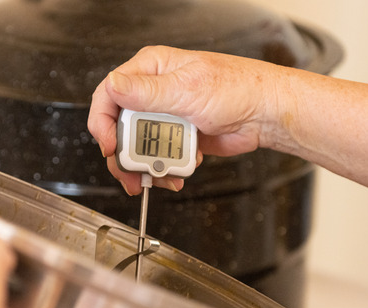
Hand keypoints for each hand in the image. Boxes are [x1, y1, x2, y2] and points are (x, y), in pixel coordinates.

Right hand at [88, 45, 367, 197]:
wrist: (265, 115)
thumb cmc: (238, 89)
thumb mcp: (186, 89)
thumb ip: (145, 91)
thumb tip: (113, 86)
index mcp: (150, 69)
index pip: (109, 93)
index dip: (102, 122)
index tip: (110, 145)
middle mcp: (152, 91)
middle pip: (119, 127)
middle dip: (124, 155)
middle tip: (132, 174)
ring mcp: (163, 115)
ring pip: (136, 147)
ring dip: (145, 168)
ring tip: (160, 178)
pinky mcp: (175, 136)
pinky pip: (157, 157)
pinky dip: (164, 170)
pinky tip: (178, 173)